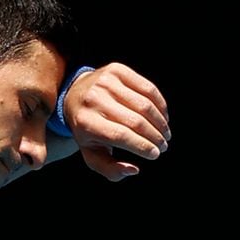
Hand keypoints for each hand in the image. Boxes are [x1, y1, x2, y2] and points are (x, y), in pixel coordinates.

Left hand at [63, 63, 170, 180]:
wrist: (74, 95)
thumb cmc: (87, 131)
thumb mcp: (92, 154)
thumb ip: (110, 170)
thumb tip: (134, 170)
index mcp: (86, 122)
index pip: (121, 136)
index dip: (143, 146)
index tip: (156, 154)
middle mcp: (94, 99)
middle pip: (135, 121)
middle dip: (155, 137)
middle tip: (163, 146)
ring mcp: (106, 82)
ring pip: (144, 105)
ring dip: (160, 122)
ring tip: (165, 133)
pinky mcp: (118, 70)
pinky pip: (147, 88)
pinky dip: (160, 104)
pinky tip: (163, 117)